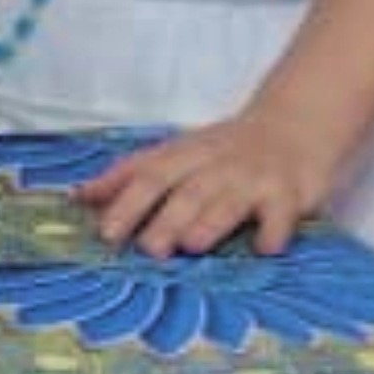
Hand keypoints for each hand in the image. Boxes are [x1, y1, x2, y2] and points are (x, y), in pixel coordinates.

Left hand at [77, 104, 346, 258]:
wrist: (293, 124)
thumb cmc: (223, 149)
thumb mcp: (175, 153)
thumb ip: (129, 175)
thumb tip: (79, 197)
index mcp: (183, 155)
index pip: (148, 175)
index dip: (125, 203)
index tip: (105, 233)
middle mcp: (215, 165)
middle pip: (185, 191)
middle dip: (165, 219)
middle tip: (147, 250)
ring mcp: (253, 179)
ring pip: (228, 201)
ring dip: (210, 221)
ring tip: (191, 245)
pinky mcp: (289, 194)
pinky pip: (281, 214)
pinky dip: (273, 230)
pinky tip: (263, 248)